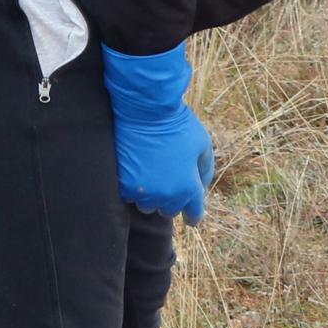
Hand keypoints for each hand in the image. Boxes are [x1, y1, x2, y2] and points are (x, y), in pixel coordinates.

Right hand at [101, 44, 214, 222]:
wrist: (145, 110)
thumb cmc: (177, 124)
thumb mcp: (203, 144)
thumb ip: (205, 171)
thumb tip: (201, 187)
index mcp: (188, 187)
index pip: (193, 214)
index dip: (193, 215)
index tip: (191, 217)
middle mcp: (165, 195)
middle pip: (169, 210)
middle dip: (172, 199)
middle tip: (169, 180)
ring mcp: (142, 192)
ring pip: (147, 206)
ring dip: (151, 195)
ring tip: (150, 174)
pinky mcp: (122, 185)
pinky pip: (130, 195)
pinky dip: (133, 187)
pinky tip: (136, 170)